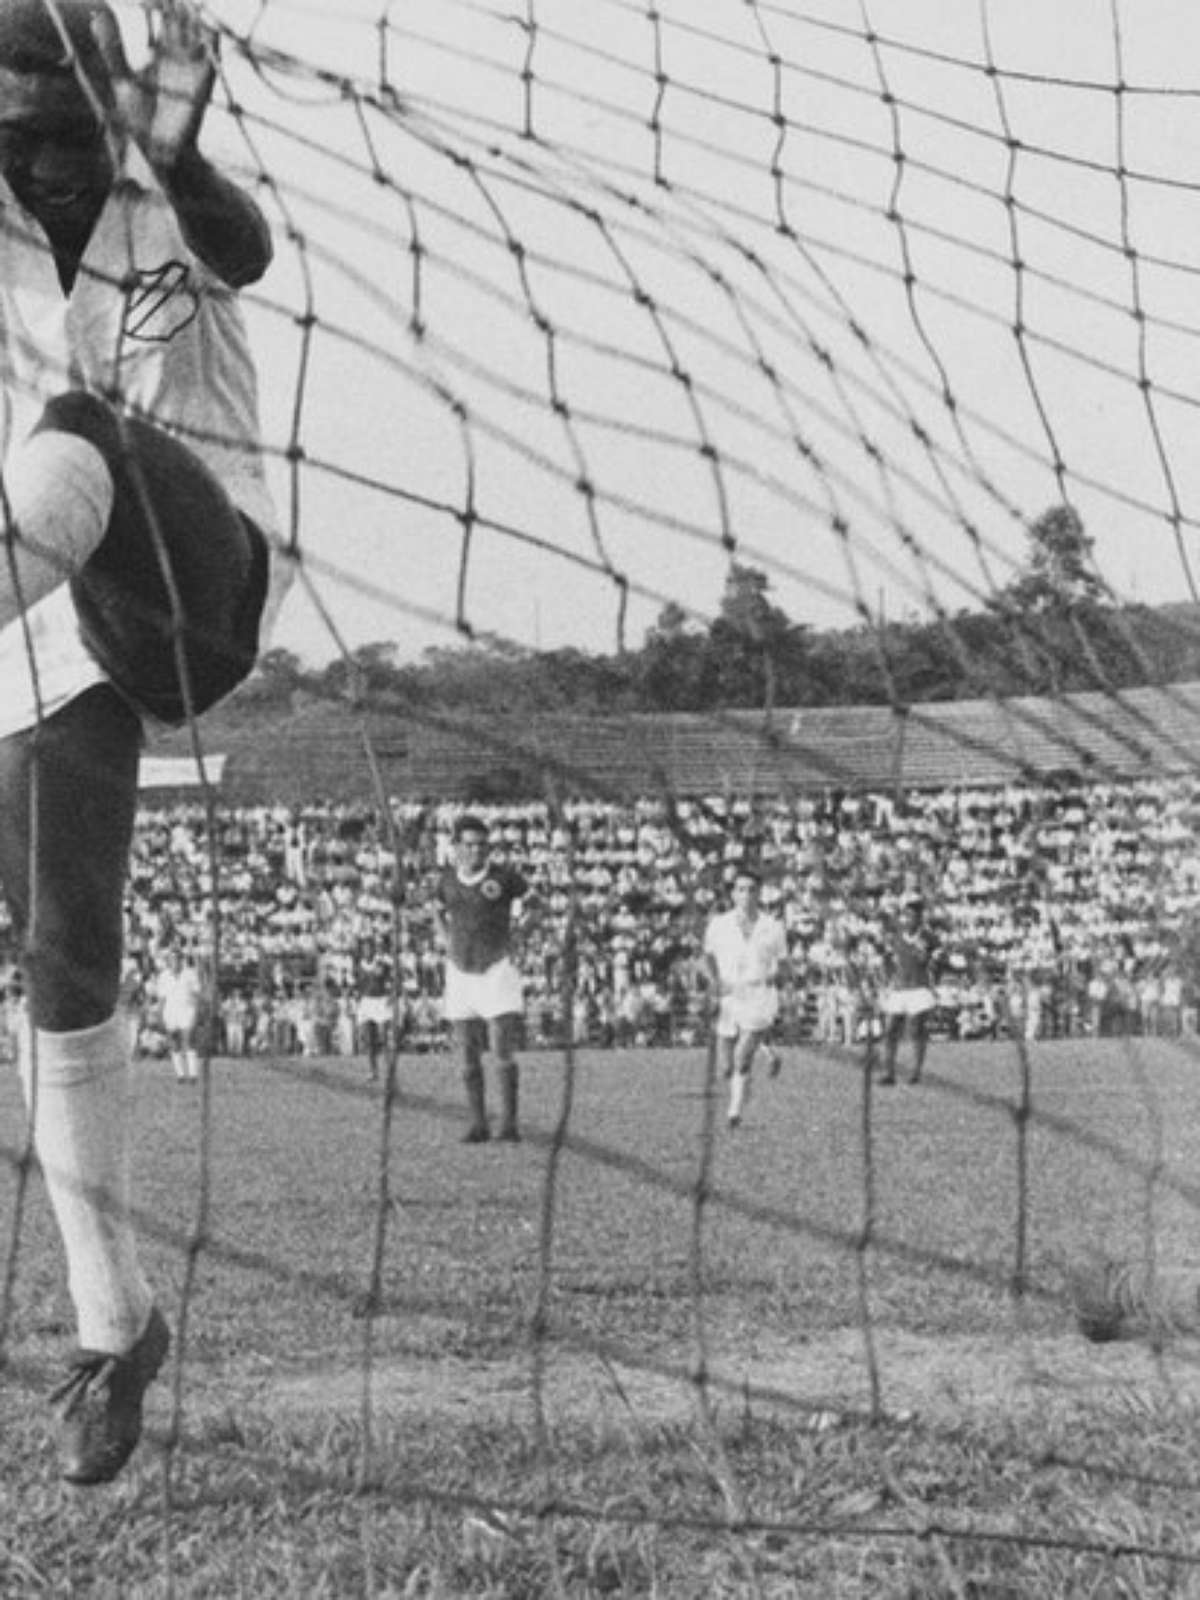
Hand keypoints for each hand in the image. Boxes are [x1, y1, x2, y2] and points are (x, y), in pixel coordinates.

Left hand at [92, 2, 217, 171]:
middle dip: (178, 3)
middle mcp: (179, 56)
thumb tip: (98, 14)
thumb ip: (112, 46)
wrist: (158, 151)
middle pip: (183, 18)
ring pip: (199, 30)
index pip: (164, 15)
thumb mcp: (121, 77)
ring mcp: (193, 68)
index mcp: (160, 51)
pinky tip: (203, 25)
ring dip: (193, 14)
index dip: (158, 0)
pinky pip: (212, 55)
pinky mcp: (204, 83)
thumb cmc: (139, 120)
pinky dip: (210, 38)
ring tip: (185, 2)